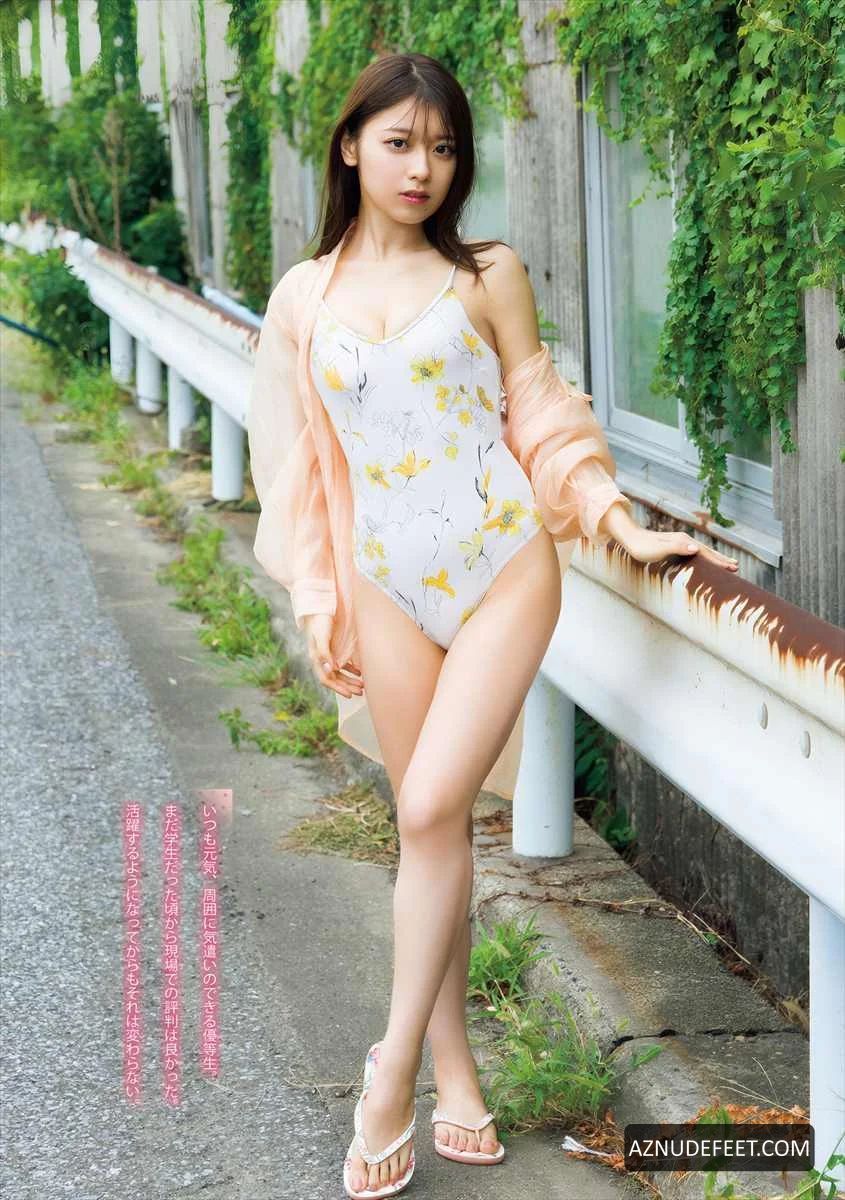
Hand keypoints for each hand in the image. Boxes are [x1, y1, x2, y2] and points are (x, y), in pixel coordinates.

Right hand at [301, 613, 364, 697]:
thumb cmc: (319, 620)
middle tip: (360, 692)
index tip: (349, 694)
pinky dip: (351, 669)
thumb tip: (330, 670)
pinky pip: (343, 663)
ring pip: (340, 672)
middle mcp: (321, 659)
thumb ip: (324, 653)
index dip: (338, 688)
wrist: (318, 605)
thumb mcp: (321, 636)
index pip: (327, 679)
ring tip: (362, 685)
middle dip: (347, 686)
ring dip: (350, 680)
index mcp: (316, 658)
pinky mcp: (334, 647)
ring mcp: (328, 654)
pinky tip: (359, 672)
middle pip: (335, 678)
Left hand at [623, 527, 738, 570]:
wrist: (630, 538)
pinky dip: (704, 556)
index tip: (732, 568)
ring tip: (726, 563)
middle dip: (721, 559)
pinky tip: (705, 559)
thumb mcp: (659, 549)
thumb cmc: (643, 547)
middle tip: (736, 567)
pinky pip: (695, 552)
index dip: (718, 561)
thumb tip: (697, 548)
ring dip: (715, 558)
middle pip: (707, 551)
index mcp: (683, 541)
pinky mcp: (675, 545)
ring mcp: (680, 541)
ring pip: (702, 550)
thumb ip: (678, 548)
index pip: (706, 553)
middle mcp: (684, 539)